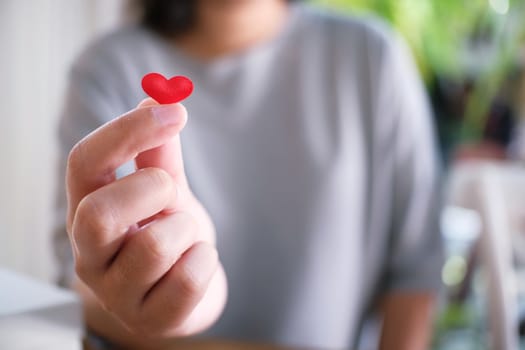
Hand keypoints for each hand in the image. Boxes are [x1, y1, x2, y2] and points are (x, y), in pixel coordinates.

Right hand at [66, 99, 225, 338]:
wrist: (185, 289)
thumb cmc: (168, 231)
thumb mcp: (163, 188)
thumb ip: (159, 151)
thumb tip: (160, 97)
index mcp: (86, 208)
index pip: (85, 163)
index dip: (127, 131)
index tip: (175, 111)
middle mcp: (89, 253)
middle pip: (99, 213)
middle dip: (152, 191)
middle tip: (171, 193)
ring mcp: (116, 293)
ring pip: (154, 247)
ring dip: (187, 230)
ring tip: (187, 236)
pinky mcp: (151, 319)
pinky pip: (187, 280)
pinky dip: (205, 260)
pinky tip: (197, 261)